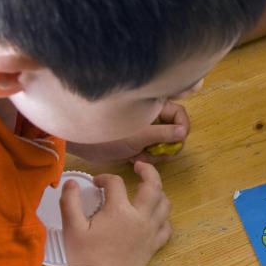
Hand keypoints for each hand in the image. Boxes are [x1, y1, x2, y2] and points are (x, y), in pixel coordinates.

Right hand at [61, 161, 170, 265]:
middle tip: (139, 165)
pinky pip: (166, 228)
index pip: (115, 183)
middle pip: (153, 186)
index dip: (104, 178)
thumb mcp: (71, 226)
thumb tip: (72, 182)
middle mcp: (139, 218)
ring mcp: (149, 232)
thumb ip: (70, 201)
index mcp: (119, 210)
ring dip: (159, 193)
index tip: (96, 183)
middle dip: (148, 171)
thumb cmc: (83, 255)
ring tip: (149, 189)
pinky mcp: (153, 246)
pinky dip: (163, 218)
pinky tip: (155, 216)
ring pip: (164, 205)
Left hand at [67, 102, 189, 163]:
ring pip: (164, 144)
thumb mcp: (140, 135)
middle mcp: (151, 116)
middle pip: (174, 131)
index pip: (179, 114)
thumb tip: (183, 132)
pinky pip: (152, 151)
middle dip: (167, 146)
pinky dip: (146, 158)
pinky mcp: (138, 142)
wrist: (82, 143)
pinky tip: (134, 159)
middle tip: (155, 153)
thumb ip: (164, 133)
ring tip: (139, 156)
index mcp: (153, 106)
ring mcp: (145, 130)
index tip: (177, 141)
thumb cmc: (109, 133)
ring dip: (155, 154)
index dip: (182, 127)